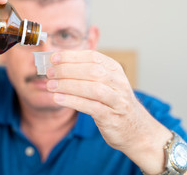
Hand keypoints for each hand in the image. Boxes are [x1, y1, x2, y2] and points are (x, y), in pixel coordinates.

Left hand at [46, 50, 166, 153]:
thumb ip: (86, 73)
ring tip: (50, 85)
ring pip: (93, 88)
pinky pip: (91, 107)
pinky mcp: (112, 117)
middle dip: (67, 70)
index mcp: (115, 70)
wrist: (136, 130)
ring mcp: (117, 100)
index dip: (72, 56)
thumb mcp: (105, 83)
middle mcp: (118, 82)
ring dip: (68, 85)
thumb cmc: (114, 103)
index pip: (93, 56)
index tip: (54, 58)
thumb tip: (58, 64)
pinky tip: (58, 98)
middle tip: (49, 72)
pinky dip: (73, 101)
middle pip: (92, 71)